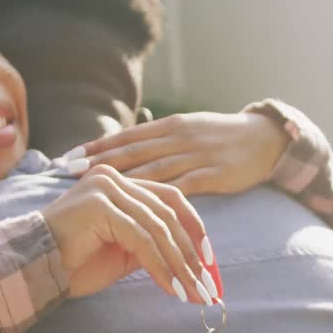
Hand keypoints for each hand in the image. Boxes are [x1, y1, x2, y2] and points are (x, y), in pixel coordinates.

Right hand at [41, 165, 215, 302]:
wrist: (33, 271)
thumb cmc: (73, 263)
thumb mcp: (123, 252)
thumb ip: (151, 244)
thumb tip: (189, 257)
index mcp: (118, 182)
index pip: (169, 198)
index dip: (194, 227)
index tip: (209, 259)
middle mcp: (113, 178)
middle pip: (167, 213)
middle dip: (191, 252)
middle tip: (207, 283)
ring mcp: (105, 188)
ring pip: (157, 227)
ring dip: (179, 263)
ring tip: (193, 291)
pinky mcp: (100, 205)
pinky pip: (141, 239)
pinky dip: (160, 266)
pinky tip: (170, 288)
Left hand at [71, 111, 287, 195]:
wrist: (265, 139)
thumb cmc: (223, 138)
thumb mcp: (189, 130)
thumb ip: (160, 140)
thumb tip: (127, 147)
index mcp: (170, 126)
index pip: (126, 137)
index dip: (96, 147)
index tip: (68, 157)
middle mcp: (178, 137)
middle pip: (131, 151)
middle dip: (98, 162)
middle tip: (68, 172)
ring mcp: (195, 156)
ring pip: (151, 169)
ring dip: (121, 180)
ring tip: (94, 189)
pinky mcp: (213, 175)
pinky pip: (181, 187)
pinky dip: (157, 196)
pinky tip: (138, 206)